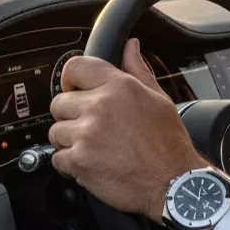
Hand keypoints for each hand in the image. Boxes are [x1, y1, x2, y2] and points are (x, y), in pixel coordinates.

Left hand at [49, 39, 206, 222]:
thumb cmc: (169, 143)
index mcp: (119, 86)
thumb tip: (131, 46)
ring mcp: (86, 134)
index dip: (71, 79)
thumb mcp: (159, 99)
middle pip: (59, 102)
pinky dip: (71, 163)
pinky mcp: (78, 160)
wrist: (173, 182)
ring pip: (56, 131)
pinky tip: (94, 163)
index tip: (74, 90)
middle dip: (72, 115)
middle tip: (93, 127)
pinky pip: (57, 158)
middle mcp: (100, 106)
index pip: (75, 67)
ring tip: (96, 147)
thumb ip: (138, 70)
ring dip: (70, 140)